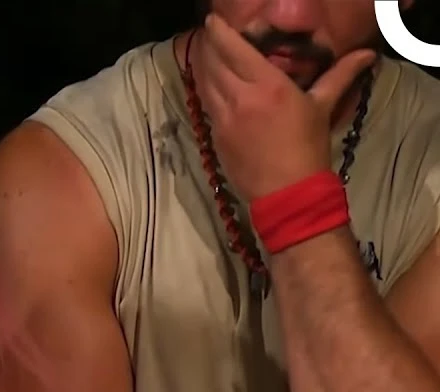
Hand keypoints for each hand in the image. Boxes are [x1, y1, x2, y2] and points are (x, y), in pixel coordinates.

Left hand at [196, 13, 376, 201]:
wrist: (287, 192)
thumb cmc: (308, 148)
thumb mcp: (323, 107)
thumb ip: (340, 75)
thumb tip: (366, 54)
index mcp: (268, 85)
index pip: (234, 49)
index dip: (219, 32)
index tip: (213, 20)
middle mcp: (240, 97)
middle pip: (213, 62)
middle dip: (208, 45)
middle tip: (209, 34)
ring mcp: (222, 117)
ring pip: (203, 82)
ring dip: (202, 65)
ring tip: (205, 53)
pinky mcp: (214, 135)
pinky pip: (204, 103)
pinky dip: (204, 88)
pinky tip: (207, 82)